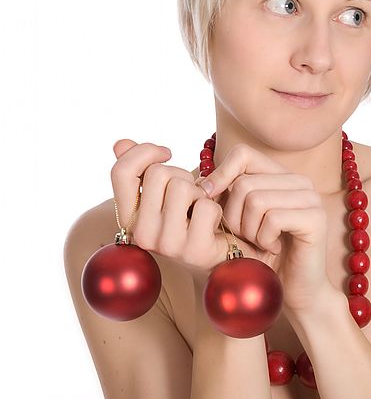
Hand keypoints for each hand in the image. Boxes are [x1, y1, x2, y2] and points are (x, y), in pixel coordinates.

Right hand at [110, 139, 228, 285]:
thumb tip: (120, 144)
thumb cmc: (192, 217)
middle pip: (157, 173)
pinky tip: (213, 222)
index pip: (120, 172)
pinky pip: (206, 206)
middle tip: (191, 193)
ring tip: (200, 207)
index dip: (144, 152)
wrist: (221, 255)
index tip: (167, 152)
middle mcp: (141, 234)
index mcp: (129, 218)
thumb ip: (142, 169)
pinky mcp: (194, 250)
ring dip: (200, 191)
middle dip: (182, 174)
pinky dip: (216, 207)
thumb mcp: (165, 192)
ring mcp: (167, 244)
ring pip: (182, 186)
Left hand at [197, 143, 334, 314]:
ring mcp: (311, 198)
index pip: (242, 154)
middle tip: (244, 236)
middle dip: (232, 216)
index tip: (209, 199)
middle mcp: (299, 181)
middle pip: (243, 182)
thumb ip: (225, 195)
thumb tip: (201, 182)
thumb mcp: (237, 220)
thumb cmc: (261, 255)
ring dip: (248, 230)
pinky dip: (264, 239)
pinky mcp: (316, 218)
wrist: (291, 290)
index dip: (220, 175)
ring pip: (255, 199)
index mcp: (281, 175)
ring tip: (259, 242)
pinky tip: (273, 248)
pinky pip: (272, 218)